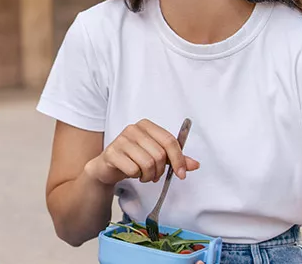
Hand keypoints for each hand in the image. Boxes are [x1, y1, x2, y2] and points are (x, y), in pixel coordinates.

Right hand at [83, 119, 199, 185]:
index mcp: (146, 125)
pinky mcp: (112, 153)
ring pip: (147, 163)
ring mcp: (121, 140)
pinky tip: (132, 173)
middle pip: (159, 154)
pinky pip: (133, 169)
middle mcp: (133, 129)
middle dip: (160, 171)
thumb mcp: (157, 157)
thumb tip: (194, 164)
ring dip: (148, 175)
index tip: (182, 174)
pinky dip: (136, 176)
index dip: (179, 159)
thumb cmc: (133, 159)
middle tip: (155, 175)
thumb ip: (175, 159)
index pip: (169, 141)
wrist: (107, 167)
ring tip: (143, 175)